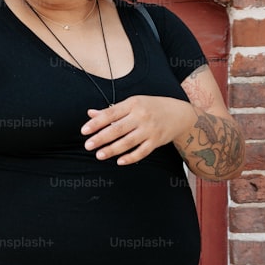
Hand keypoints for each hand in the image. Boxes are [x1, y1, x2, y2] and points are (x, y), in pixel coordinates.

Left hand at [80, 96, 194, 164]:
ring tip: (99, 155)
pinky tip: (119, 161)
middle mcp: (141, 116)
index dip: (96, 123)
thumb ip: (112, 110)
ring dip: (112, 149)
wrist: (180, 113)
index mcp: (133, 104)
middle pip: (117, 129)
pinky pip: (142, 152)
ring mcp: (150, 129)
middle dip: (101, 138)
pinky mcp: (157, 141)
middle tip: (87, 145)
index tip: (84, 131)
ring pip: (128, 142)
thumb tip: (90, 114)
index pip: (111, 113)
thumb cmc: (152, 107)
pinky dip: (131, 157)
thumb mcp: (133, 103)